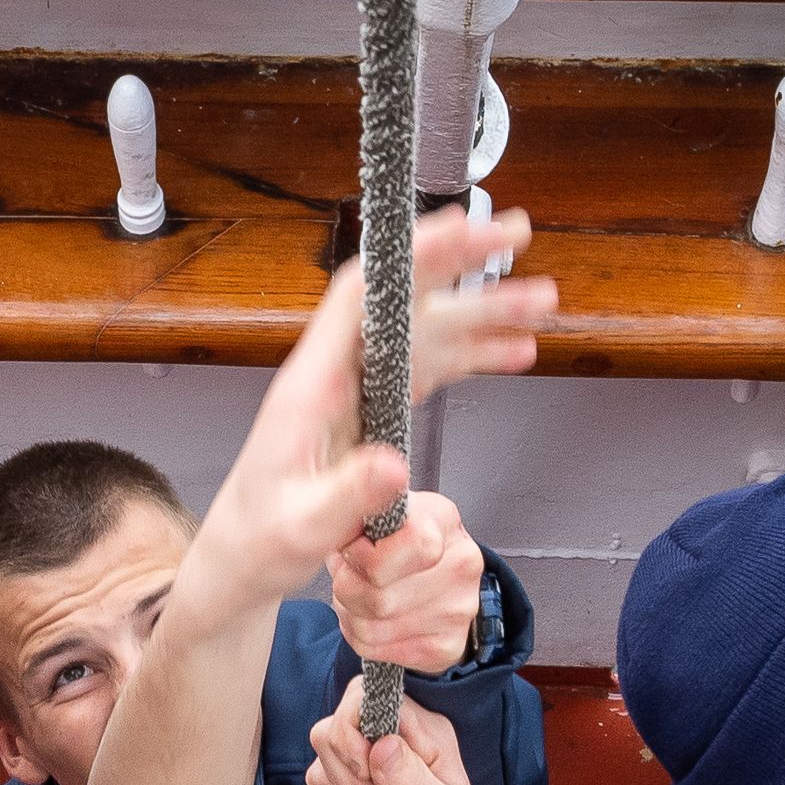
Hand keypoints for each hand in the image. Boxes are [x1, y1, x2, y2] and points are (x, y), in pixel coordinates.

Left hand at [182, 206, 554, 611]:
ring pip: (425, 331)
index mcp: (312, 384)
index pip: (362, 295)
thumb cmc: (262, 538)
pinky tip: (512, 353)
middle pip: (404, 299)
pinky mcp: (372, 409)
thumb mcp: (301, 526)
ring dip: (481, 315)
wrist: (245, 557)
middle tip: (516, 240)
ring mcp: (357, 388)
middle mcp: (337, 373)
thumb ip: (347, 496)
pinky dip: (470, 356)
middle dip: (462, 266)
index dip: (412, 255)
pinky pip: (426, 368)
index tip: (461, 228)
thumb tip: (393, 466)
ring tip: (539, 306)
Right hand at [303, 682, 500, 784]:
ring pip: (318, 762)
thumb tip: (381, 744)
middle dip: (348, 778)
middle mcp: (389, 736)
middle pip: (330, 729)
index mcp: (421, 731)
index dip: (352, 736)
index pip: (364, 697)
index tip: (369, 774)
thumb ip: (411, 780)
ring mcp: (364, 760)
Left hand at [329, 488, 486, 674]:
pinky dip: (360, 638)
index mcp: (443, 519)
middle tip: (345, 578)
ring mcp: (461, 609)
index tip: (352, 551)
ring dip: (350, 615)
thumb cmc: (389, 541)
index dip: (367, 556)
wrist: (426, 579)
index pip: (414, 545)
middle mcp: (463, 563)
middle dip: (346, 590)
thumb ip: (359, 509)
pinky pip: (381, 651)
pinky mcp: (449, 645)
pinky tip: (367, 620)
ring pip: (374, 628)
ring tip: (352, 599)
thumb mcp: (373, 513)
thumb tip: (348, 520)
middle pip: (382, 598)